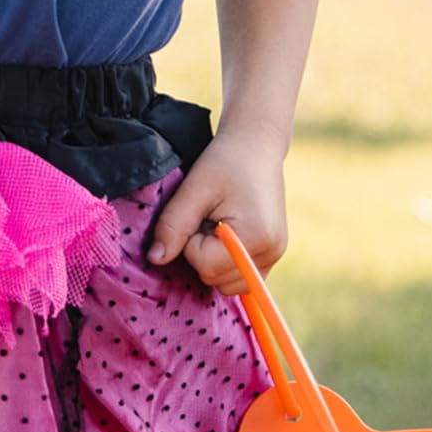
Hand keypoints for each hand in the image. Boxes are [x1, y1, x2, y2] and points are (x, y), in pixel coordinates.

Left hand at [143, 130, 287, 296]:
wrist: (256, 146)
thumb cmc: (224, 162)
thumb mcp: (194, 189)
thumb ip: (173, 226)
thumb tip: (156, 259)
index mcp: (256, 237)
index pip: (206, 266)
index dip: (191, 243)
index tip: (199, 216)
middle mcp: (272, 252)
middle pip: (217, 280)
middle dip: (202, 254)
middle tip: (208, 219)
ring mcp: (275, 256)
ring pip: (228, 285)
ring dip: (213, 260)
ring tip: (218, 225)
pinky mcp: (272, 255)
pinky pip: (240, 278)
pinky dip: (226, 263)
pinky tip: (226, 234)